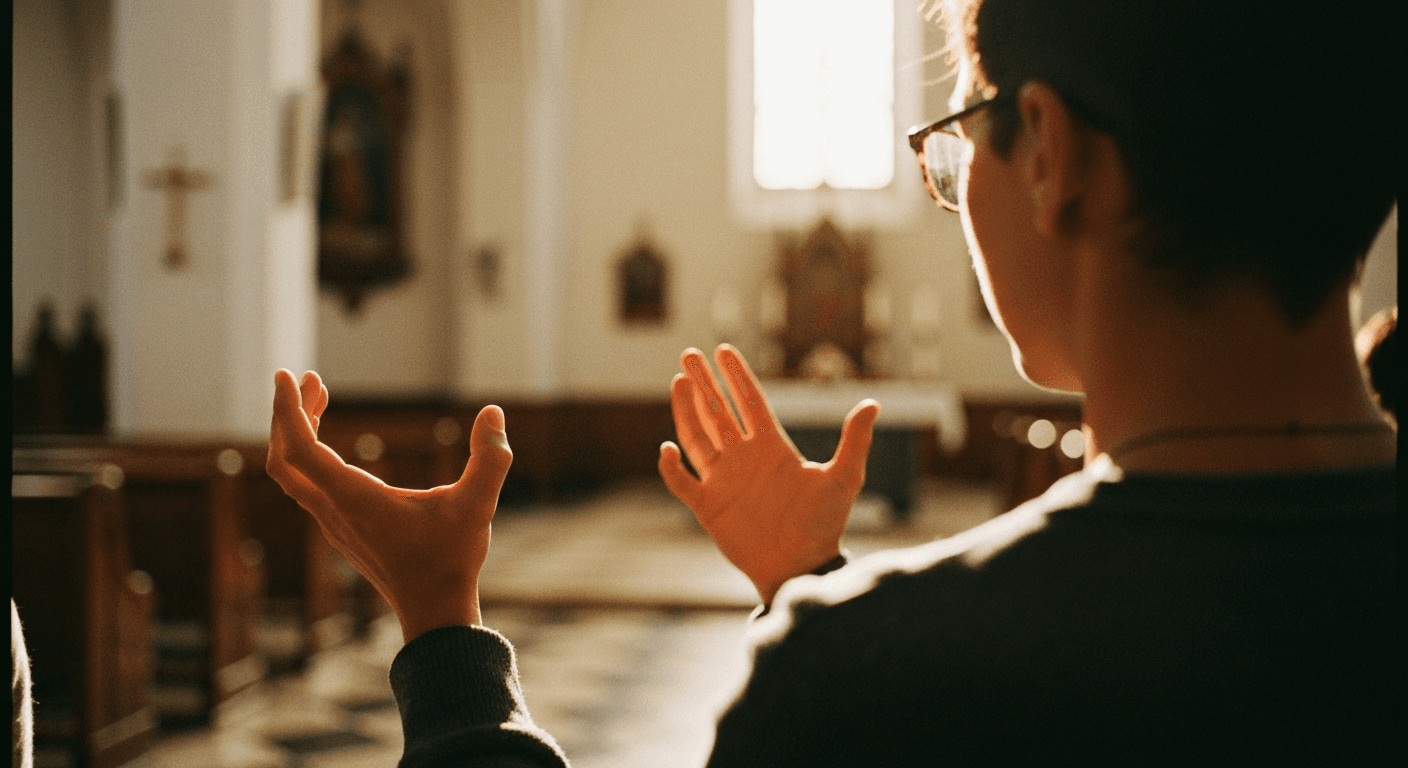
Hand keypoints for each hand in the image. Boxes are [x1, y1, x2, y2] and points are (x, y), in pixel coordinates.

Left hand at [266, 369, 512, 641]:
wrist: (435, 611)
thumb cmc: (452, 560)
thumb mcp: (478, 505)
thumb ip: (490, 458)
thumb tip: (493, 412)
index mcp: (355, 500)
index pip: (299, 449)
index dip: (288, 410)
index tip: (290, 375)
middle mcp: (335, 511)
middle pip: (284, 458)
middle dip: (288, 413)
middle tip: (308, 378)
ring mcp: (334, 523)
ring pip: (293, 473)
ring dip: (296, 432)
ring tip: (320, 397)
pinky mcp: (342, 529)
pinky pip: (307, 484)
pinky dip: (308, 453)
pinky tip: (332, 443)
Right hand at [657, 345, 879, 605]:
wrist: (801, 567)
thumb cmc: (824, 526)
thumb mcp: (843, 479)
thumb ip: (854, 441)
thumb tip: (873, 404)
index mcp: (773, 448)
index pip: (750, 403)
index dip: (737, 377)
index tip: (724, 350)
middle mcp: (744, 459)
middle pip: (718, 412)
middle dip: (704, 382)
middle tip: (689, 354)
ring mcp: (724, 481)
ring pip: (697, 438)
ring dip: (686, 411)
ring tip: (678, 382)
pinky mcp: (708, 507)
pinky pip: (683, 482)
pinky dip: (672, 467)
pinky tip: (669, 448)